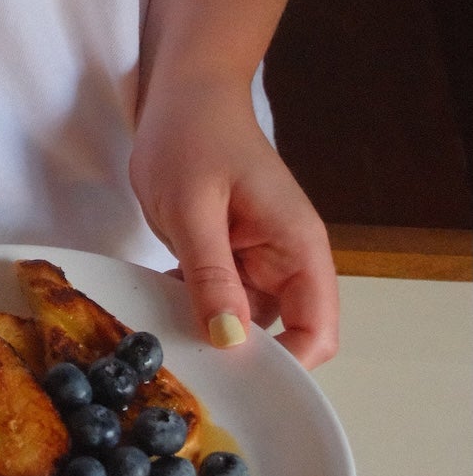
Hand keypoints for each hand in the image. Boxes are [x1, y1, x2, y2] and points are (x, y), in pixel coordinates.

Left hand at [129, 74, 337, 368]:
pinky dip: (191, 310)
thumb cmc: (194, 134)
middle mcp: (286, 261)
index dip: (287, 364)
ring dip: (209, 335)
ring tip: (164, 346)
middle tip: (188, 372)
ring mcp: (256, 261)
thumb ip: (211, 274)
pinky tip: (156, 311)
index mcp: (297, 247)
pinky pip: (217, 301)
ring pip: (243, 323)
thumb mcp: (193, 206)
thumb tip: (230, 341)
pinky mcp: (227, 258)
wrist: (184, 92)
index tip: (238, 383)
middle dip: (241, 358)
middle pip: (283, 336)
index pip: (317, 330)